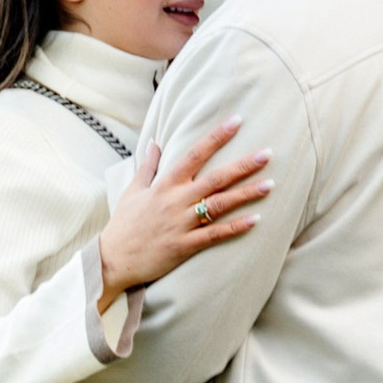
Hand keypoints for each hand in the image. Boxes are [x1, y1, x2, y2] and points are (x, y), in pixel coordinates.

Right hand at [96, 120, 269, 301]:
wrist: (112, 260)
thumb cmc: (124, 224)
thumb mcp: (133, 190)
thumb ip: (148, 166)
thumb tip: (155, 141)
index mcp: (164, 185)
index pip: (194, 154)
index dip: (216, 137)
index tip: (237, 122)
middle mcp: (175, 201)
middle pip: (215, 178)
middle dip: (242, 165)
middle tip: (267, 154)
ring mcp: (181, 224)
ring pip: (219, 205)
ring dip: (246, 194)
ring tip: (270, 184)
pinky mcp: (184, 246)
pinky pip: (214, 235)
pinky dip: (235, 227)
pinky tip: (255, 220)